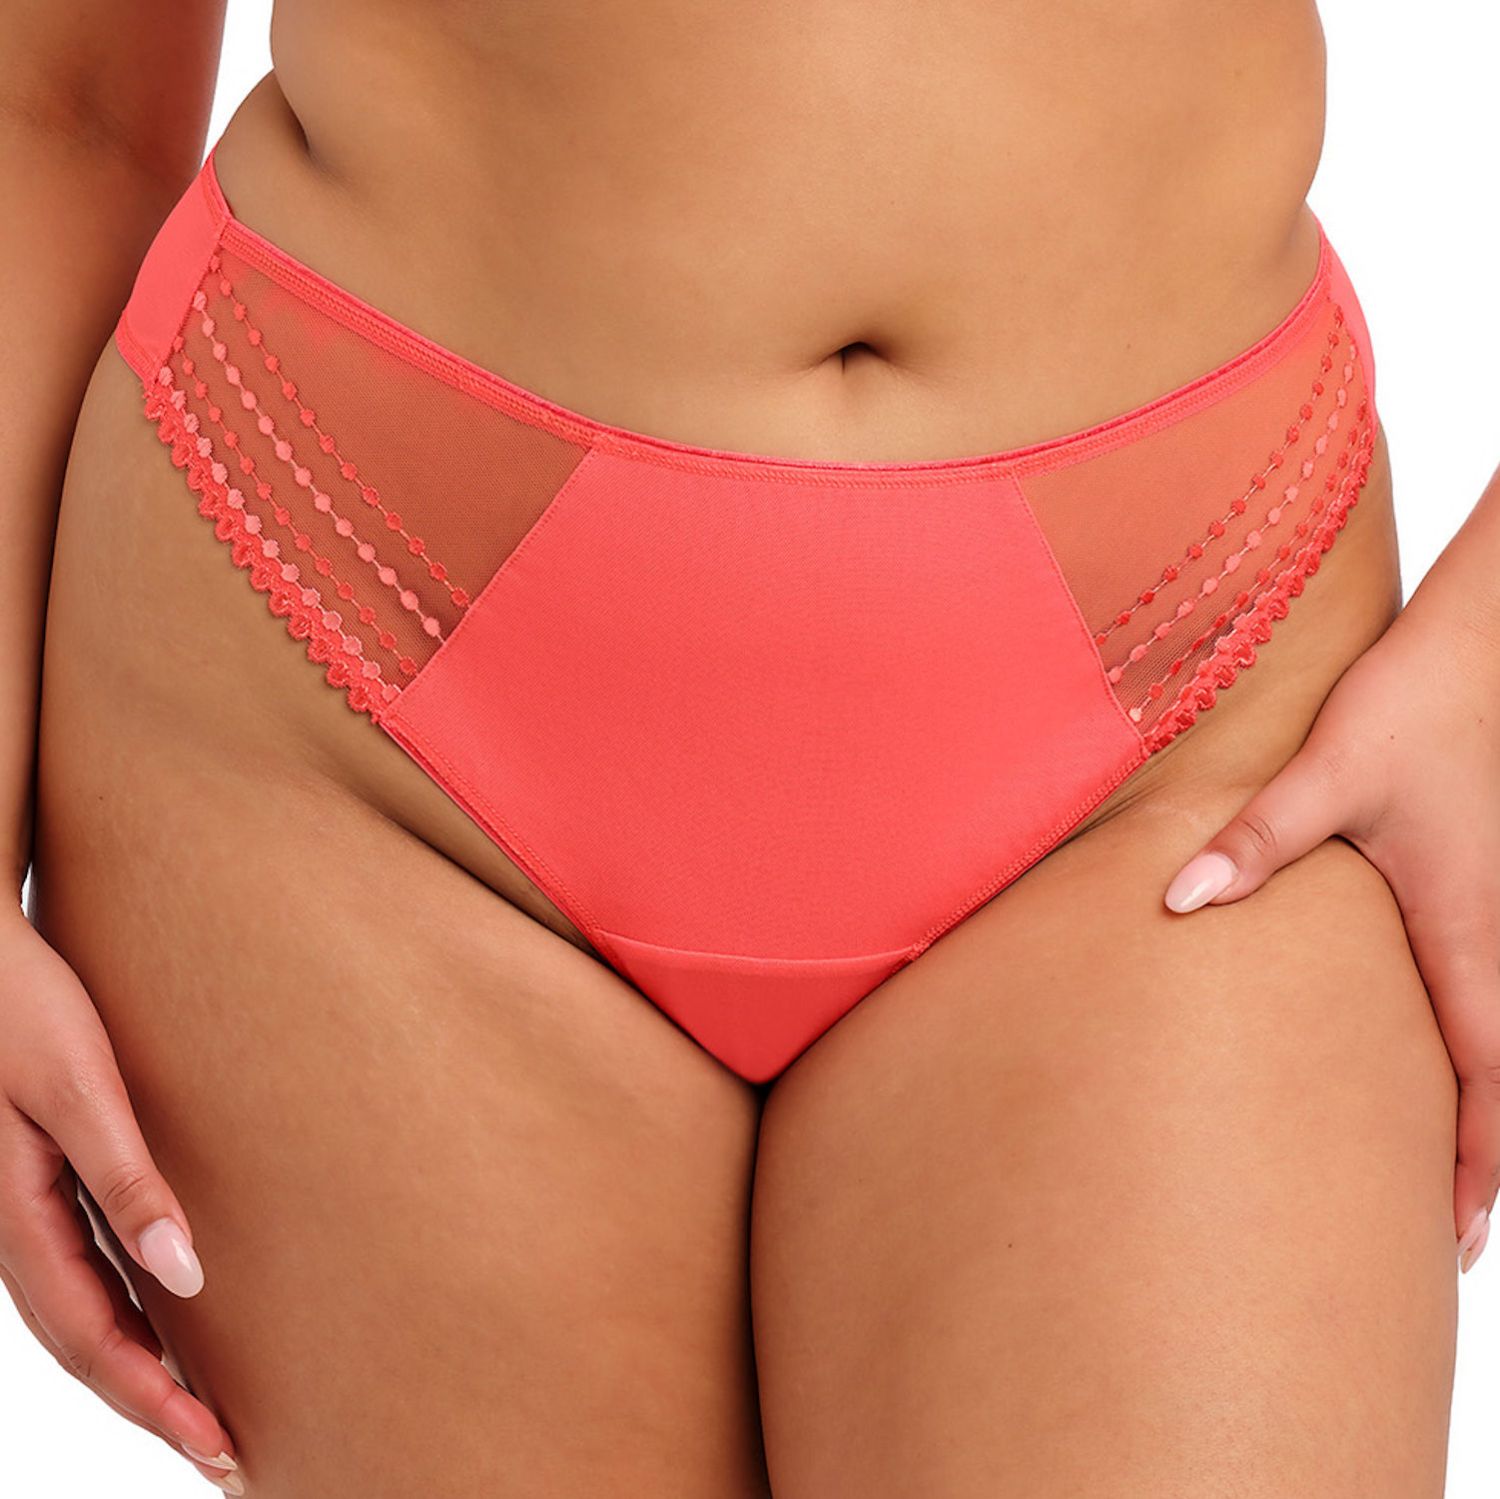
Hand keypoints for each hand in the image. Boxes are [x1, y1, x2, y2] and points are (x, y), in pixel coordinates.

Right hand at [0, 914, 242, 1490]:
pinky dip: (120, 1316)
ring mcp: (19, 1213)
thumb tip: (184, 1274)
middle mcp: (12, 1231)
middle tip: (225, 1450)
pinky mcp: (35, 1185)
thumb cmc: (26, 1009)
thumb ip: (126, 1179)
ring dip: (138, 1369)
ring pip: (79, 1317)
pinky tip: (160, 1319)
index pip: (94, 1340)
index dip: (154, 1400)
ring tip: (199, 1408)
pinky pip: (77, 1273)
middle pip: (87, 1345)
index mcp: (18, 1221)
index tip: (216, 1443)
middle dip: (152, 1404)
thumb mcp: (80, 1090)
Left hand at [1160, 590, 1499, 1276]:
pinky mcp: (1475, 885)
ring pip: (1496, 1036)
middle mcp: (1494, 936)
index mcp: (1468, 933)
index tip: (1452, 1239)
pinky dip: (1468, 1045)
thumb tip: (1178, 901)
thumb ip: (1256, 843)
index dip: (1475, 1165)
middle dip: (1478, 1159)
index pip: (1489, 1080)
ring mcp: (1492, 913)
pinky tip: (1422, 1050)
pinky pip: (1478, 988)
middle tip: (1439, 1235)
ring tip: (1434, 1168)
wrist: (1475, 649)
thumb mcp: (1329, 778)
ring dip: (1476, 1105)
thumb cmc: (1414, 709)